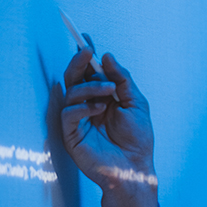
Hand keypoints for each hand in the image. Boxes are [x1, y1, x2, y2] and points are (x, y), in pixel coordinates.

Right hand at [61, 48, 156, 206]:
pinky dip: (83, 106)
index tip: (85, 37)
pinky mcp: (71, 135)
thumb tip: (106, 56)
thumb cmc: (138, 140)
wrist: (135, 168)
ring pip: (71, 91)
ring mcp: (78, 120)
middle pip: (74, 77)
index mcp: (102, 97)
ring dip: (90, 85)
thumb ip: (122, 79)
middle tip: (87, 51)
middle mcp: (87, 105)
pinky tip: (99, 108)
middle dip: (79, 61)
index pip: (89, 71)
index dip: (86, 55)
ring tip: (109, 90)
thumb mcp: (136, 102)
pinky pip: (69, 113)